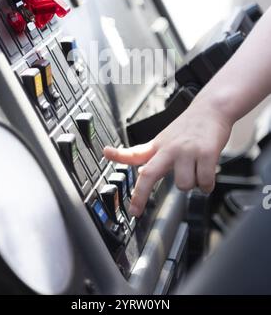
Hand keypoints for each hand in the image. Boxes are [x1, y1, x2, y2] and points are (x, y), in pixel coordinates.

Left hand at [104, 101, 232, 216]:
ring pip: (184, 185)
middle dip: (140, 195)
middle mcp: (170, 148)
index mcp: (158, 145)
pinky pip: (204, 183)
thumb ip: (148, 153)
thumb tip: (133, 166)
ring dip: (192, 184)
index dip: (118, 158)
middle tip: (136, 210)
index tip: (106, 159)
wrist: (212, 109)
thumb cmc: (189, 127)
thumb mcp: (164, 138)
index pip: (135, 155)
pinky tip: (207, 174)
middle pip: (150, 174)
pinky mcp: (206, 153)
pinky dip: (207, 185)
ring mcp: (187, 150)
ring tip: (196, 170)